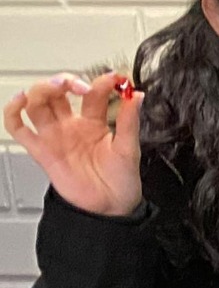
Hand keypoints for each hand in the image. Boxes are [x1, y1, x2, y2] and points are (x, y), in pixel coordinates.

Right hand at [4, 72, 144, 218]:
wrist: (111, 208)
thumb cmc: (121, 180)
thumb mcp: (130, 148)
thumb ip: (129, 121)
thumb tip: (136, 95)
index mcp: (94, 123)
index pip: (92, 94)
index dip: (100, 83)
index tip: (114, 79)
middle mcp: (71, 126)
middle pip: (57, 93)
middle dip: (64, 81)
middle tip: (79, 84)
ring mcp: (54, 136)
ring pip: (37, 104)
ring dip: (42, 90)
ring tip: (57, 86)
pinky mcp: (41, 151)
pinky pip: (18, 128)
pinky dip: (12, 112)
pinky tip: (20, 101)